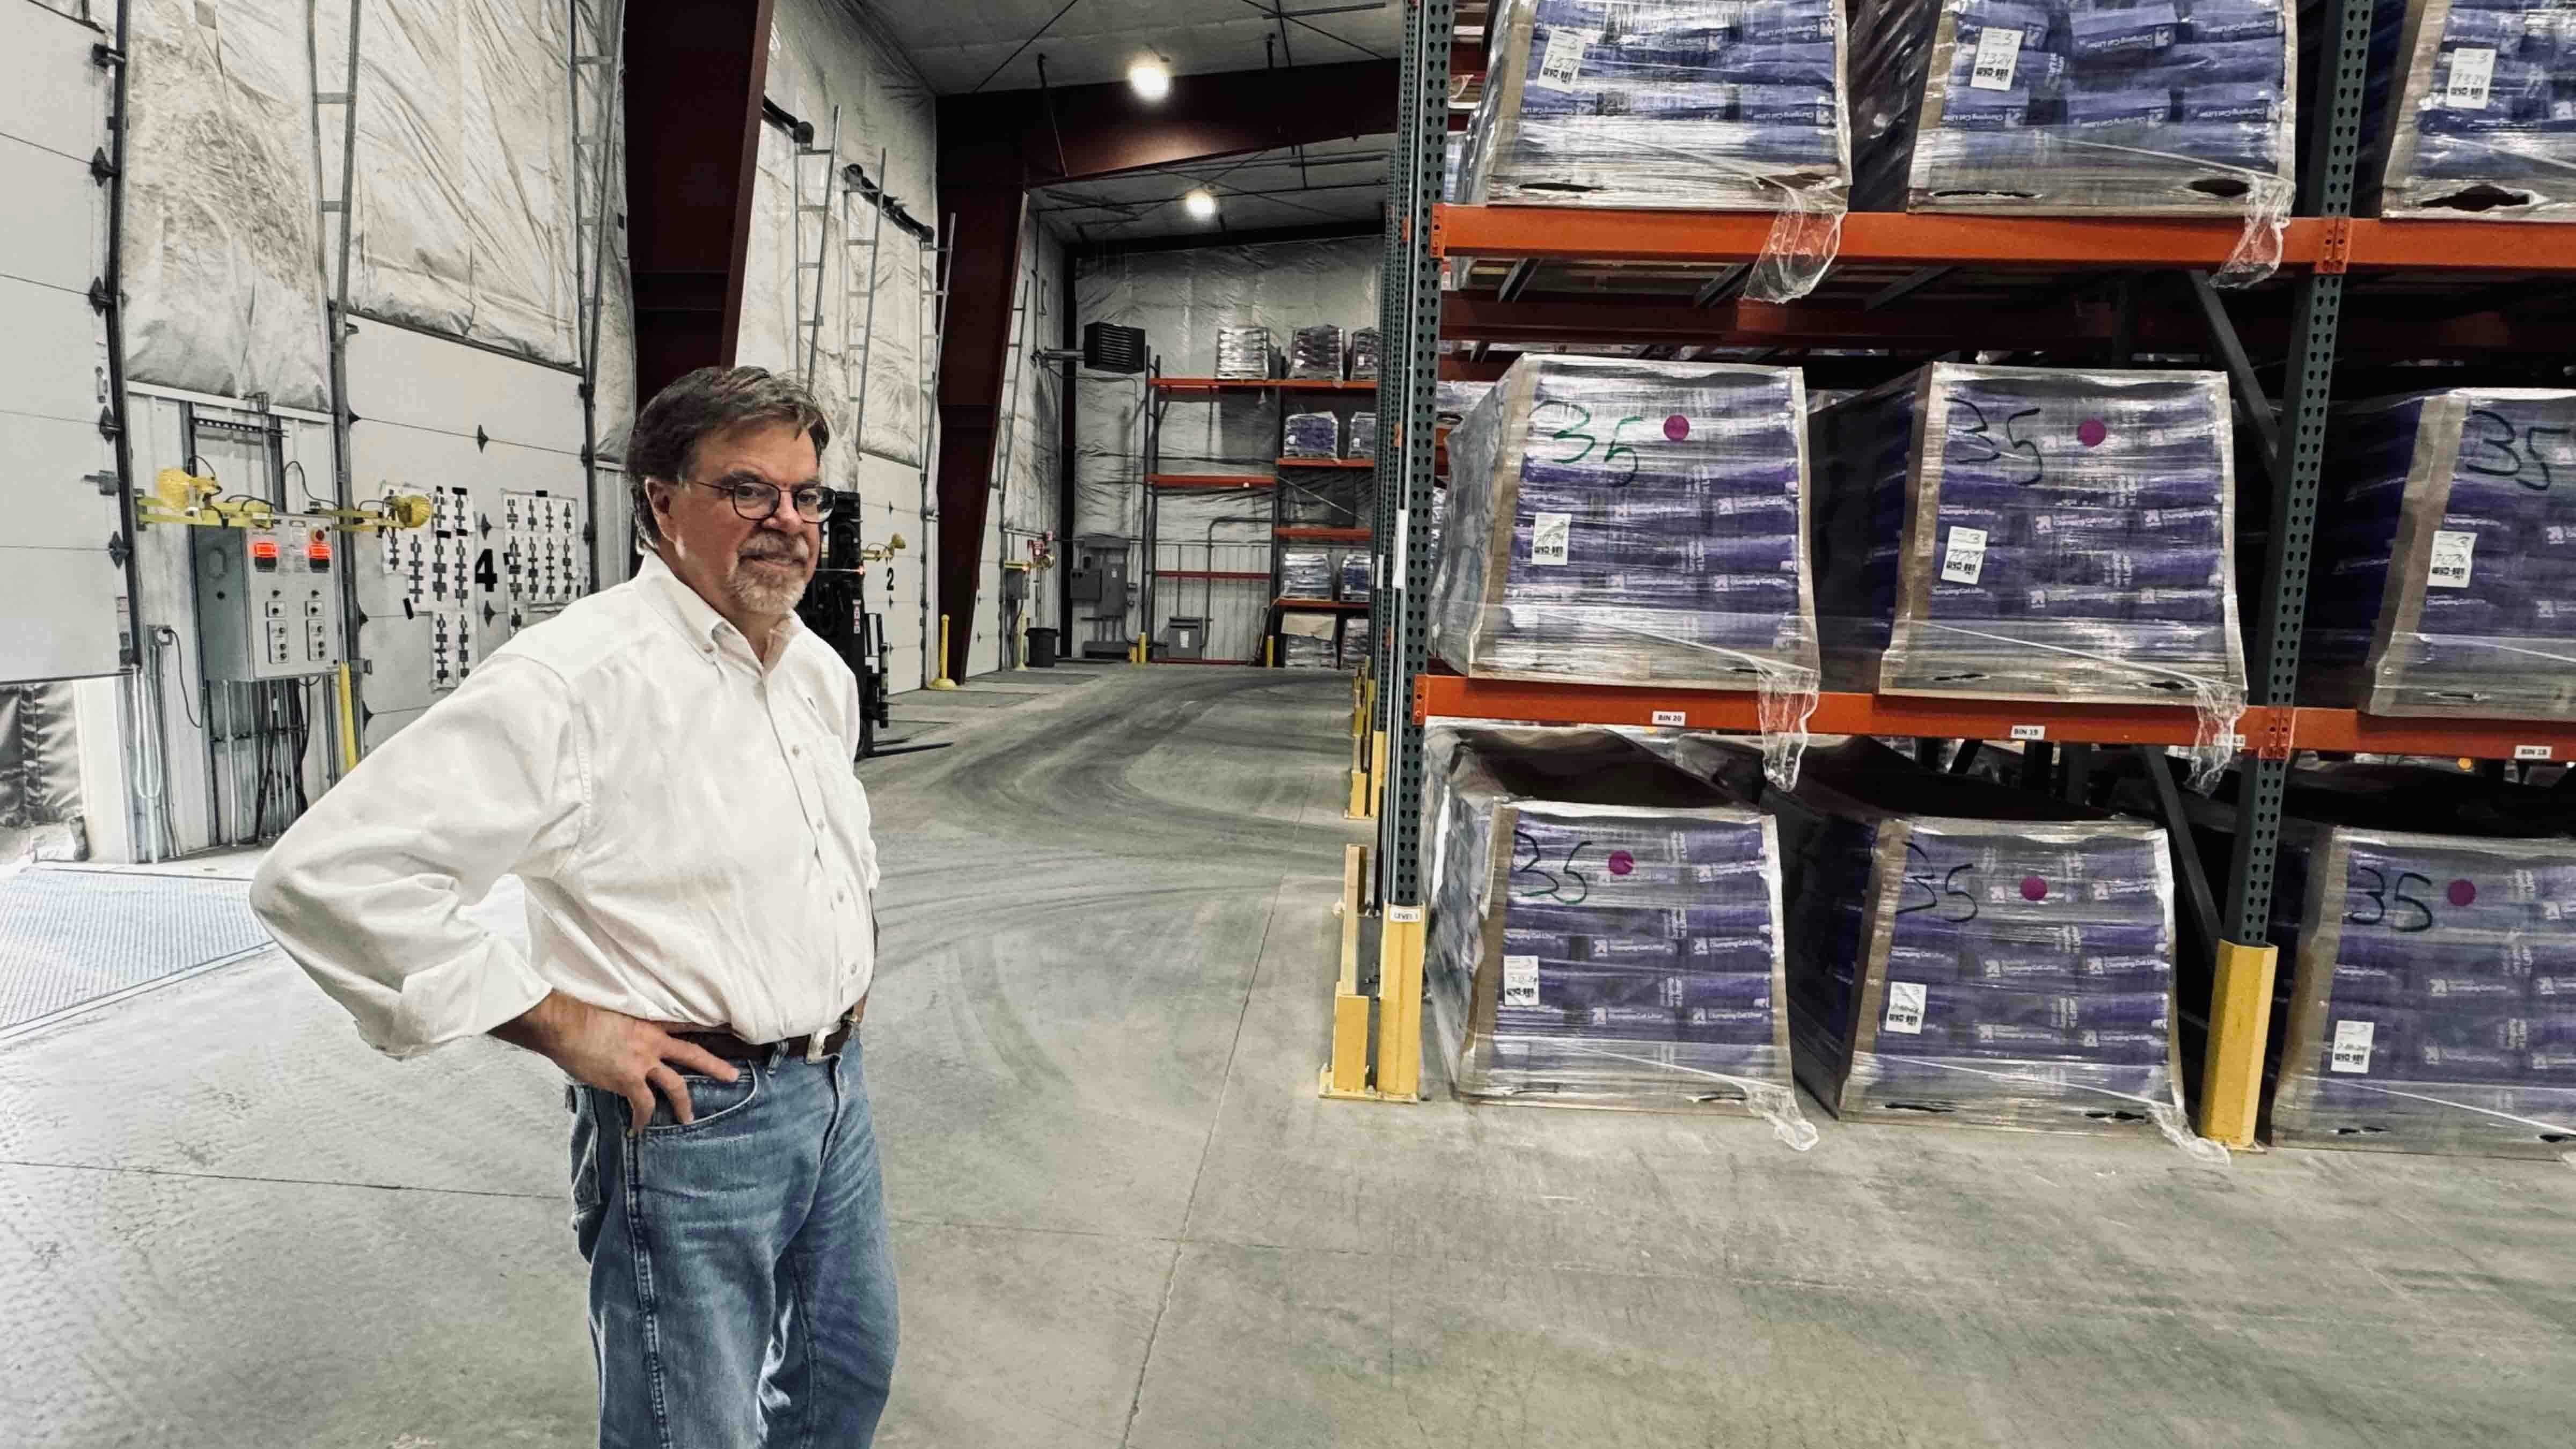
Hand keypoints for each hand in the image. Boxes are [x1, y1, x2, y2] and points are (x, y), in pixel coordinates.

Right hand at [495, 990, 738, 1130]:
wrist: (566, 1025)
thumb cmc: (581, 1016)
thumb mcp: (612, 1016)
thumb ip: (624, 1030)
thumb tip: (618, 1041)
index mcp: (649, 1023)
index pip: (685, 1023)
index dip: (708, 1026)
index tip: (728, 1028)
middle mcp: (653, 1042)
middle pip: (692, 1054)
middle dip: (714, 1066)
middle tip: (733, 1076)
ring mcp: (643, 1062)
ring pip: (675, 1085)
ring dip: (683, 1104)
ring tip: (687, 1119)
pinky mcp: (628, 1080)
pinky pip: (642, 1104)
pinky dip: (642, 1118)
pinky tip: (639, 1128)